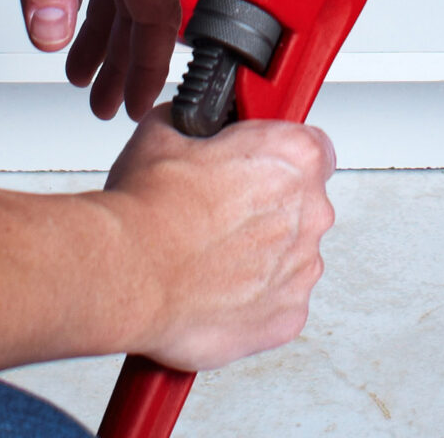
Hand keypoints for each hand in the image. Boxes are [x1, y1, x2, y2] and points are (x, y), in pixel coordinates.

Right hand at [101, 116, 338, 372]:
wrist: (130, 273)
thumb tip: (195, 125)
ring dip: (260, 257)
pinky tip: (216, 291)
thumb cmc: (150, 208)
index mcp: (295, 157)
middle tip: (220, 215)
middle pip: (302, 206)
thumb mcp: (168, 129)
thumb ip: (202, 124)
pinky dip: (253, 301)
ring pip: (291, 257)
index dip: (279, 157)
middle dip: (266, 209)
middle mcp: (311, 212)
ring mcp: (302, 269)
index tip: (257, 167)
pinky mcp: (287, 319)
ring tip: (210, 257)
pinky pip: (279, 304)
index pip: (313, 148)